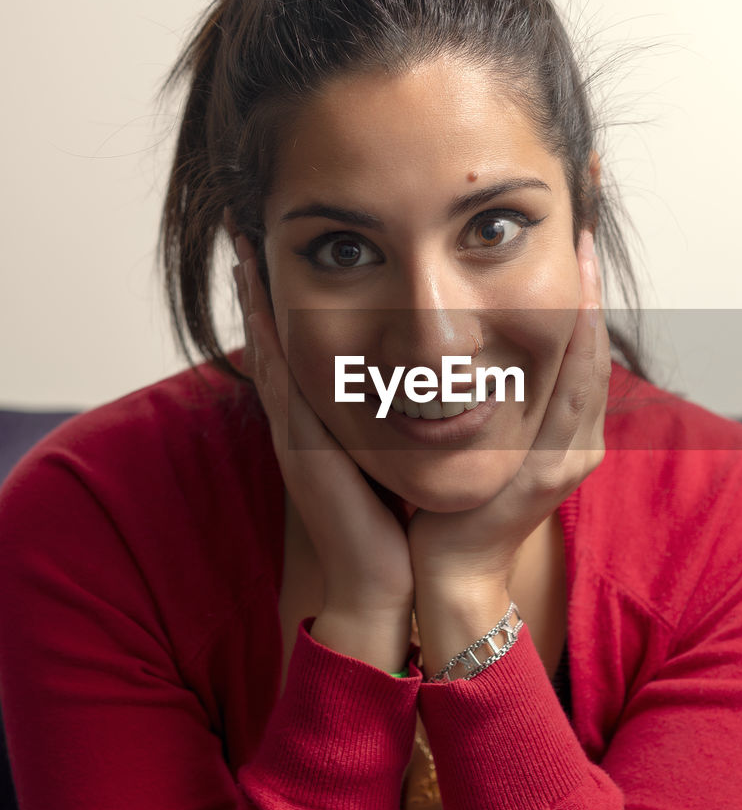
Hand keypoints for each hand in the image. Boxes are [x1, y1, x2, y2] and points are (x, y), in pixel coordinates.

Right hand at [230, 227, 414, 648]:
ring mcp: (295, 431)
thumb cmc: (395, 521)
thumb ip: (403, 421)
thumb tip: (431, 386)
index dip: (285, 300)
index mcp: (326, 418)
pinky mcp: (299, 446)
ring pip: (269, 351)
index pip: (303, 345)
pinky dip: (265, 342)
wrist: (383, 577)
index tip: (280, 251)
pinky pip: (279, 383)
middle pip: (274, 337)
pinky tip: (258, 304)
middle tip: (247, 232)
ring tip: (243, 249)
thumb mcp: (398, 457)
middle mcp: (303, 418)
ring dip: (253, 301)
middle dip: (259, 286)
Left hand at [408, 229, 608, 601]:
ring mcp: (570, 455)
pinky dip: (577, 350)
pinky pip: (572, 399)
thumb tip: (455, 333)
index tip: (571, 229)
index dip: (578, 287)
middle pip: (592, 343)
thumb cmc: (445, 501)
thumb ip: (476, 389)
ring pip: (590, 363)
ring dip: (590, 301)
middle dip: (591, 279)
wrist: (440, 571)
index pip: (576, 344)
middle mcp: (575, 437)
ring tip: (585, 243)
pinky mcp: (552, 473)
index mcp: (557, 427)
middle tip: (587, 218)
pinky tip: (574, 306)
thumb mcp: (467, 433)